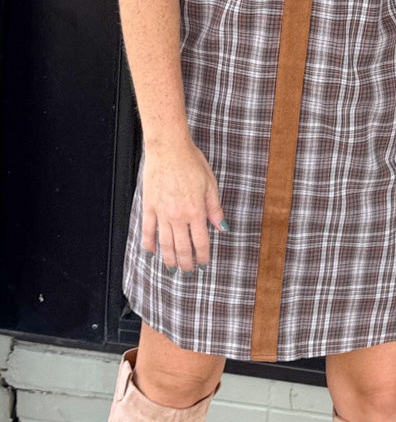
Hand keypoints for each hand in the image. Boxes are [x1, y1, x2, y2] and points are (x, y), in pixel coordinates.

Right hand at [141, 137, 225, 271]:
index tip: (204, 265)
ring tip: (172, 269)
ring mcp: (161, 212)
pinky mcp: (149, 206)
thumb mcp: (210, 183)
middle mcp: (178, 215)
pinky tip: (151, 253)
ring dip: (169, 259)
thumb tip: (222, 228)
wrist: (168, 147)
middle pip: (182, 247)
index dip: (203, 256)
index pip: (201, 241)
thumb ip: (215, 208)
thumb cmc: (191, 161)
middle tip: (189, 273)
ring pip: (165, 243)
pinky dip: (149, 244)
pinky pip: (148, 230)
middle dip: (186, 263)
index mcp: (196, 210)